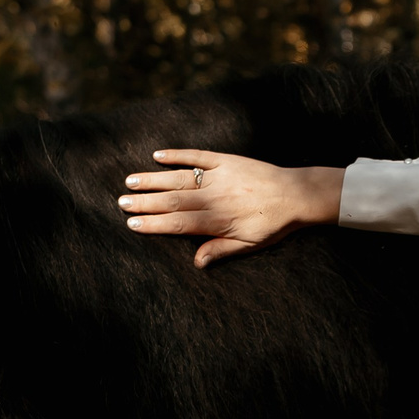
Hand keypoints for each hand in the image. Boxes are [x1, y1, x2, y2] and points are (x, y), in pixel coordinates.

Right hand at [119, 150, 343, 267]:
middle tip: (121, 202)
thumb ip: (221, 251)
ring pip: (180, 178)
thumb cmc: (274, 224)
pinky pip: (198, 155)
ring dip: (153, 180)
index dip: (154, 224)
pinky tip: (158, 156)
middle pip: (173, 200)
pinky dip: (177, 155)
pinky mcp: (227, 160)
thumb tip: (195, 263)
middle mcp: (214, 197)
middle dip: (145, 202)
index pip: (178, 223)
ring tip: (130, 181)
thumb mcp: (250, 244)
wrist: (298, 195)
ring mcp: (219, 176)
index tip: (132, 224)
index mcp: (218, 220)